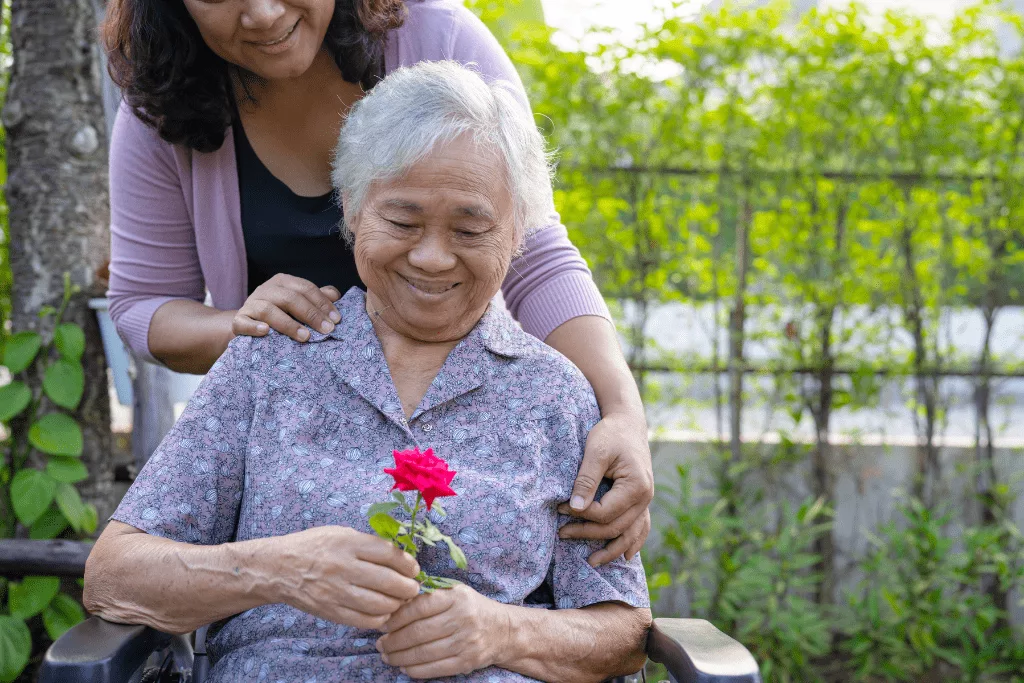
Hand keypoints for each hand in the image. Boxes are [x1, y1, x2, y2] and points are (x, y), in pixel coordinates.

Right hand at [232, 273, 341, 341]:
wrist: (247, 326)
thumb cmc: (280, 314)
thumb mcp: (298, 304)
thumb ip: (316, 298)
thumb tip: (335, 295)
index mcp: (283, 282)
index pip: (305, 288)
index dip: (322, 303)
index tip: (336, 319)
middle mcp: (266, 290)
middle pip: (290, 298)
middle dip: (311, 314)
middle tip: (327, 330)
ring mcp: (251, 304)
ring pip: (269, 310)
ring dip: (288, 324)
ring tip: (305, 337)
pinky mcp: (238, 320)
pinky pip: (243, 322)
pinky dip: (254, 327)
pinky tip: (266, 332)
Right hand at [271, 526, 420, 628]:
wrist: (279, 568)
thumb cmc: (314, 546)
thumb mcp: (341, 533)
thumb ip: (368, 544)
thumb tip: (400, 557)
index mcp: (348, 543)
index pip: (389, 554)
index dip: (408, 563)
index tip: (414, 568)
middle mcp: (343, 567)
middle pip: (389, 581)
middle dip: (408, 587)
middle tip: (412, 587)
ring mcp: (336, 592)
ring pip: (380, 604)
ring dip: (397, 604)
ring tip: (399, 600)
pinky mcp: (331, 611)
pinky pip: (365, 620)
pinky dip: (380, 618)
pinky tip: (382, 611)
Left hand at [376, 584, 508, 678]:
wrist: (503, 630)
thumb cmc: (470, 608)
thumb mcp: (454, 593)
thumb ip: (427, 596)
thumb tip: (393, 606)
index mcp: (456, 597)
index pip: (418, 607)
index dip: (396, 618)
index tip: (383, 625)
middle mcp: (462, 618)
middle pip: (418, 632)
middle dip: (393, 641)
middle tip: (380, 644)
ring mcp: (466, 641)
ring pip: (424, 652)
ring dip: (400, 657)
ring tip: (388, 656)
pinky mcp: (467, 661)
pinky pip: (435, 669)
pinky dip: (415, 670)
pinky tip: (404, 666)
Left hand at [558, 411, 653, 566]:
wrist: (627, 423)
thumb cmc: (610, 433)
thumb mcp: (596, 451)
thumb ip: (586, 480)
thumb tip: (575, 508)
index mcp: (636, 486)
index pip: (605, 513)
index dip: (581, 515)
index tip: (559, 509)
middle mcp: (645, 497)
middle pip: (615, 527)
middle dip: (587, 533)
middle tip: (561, 534)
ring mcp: (646, 501)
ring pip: (630, 534)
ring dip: (611, 549)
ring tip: (591, 562)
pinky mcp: (642, 500)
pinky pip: (640, 528)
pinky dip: (632, 542)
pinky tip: (624, 556)